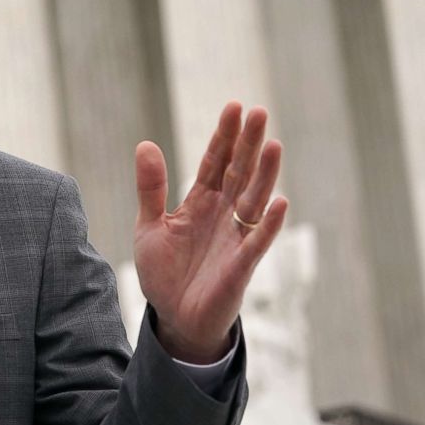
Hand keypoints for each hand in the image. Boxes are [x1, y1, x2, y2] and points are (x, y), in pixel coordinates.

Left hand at [132, 102, 287, 362]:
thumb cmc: (165, 272)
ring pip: (254, 199)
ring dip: (264, 174)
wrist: (174, 317)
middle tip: (259, 111)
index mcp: (200, 202)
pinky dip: (269, 224)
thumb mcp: (150, 225)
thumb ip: (151, 188)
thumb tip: (144, 144)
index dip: (224, 136)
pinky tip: (280, 202)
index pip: (215, 162)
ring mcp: (234, 237)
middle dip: (248, 144)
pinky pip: (258, 241)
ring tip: (273, 144)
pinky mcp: (240, 265)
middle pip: (239, 172)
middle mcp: (222, 214)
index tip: (234, 107)